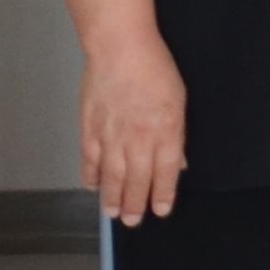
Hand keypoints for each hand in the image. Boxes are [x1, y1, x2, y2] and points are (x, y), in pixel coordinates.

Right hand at [81, 28, 187, 225]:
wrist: (120, 48)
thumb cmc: (155, 68)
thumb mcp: (179, 101)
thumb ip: (177, 135)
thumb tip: (179, 162)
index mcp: (165, 132)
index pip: (165, 173)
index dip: (162, 194)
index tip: (160, 210)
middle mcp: (137, 139)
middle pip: (136, 180)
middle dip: (135, 204)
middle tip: (133, 221)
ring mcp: (111, 135)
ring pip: (111, 176)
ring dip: (112, 197)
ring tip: (113, 214)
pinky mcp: (90, 127)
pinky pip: (89, 159)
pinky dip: (90, 175)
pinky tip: (92, 187)